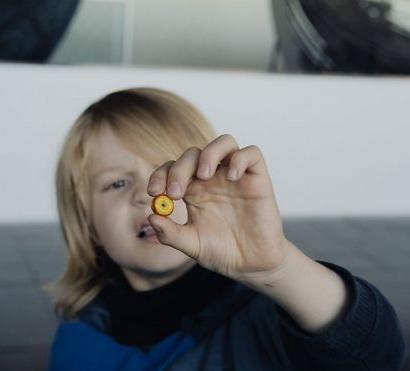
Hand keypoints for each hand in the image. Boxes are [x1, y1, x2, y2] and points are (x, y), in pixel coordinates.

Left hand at [146, 134, 292, 284]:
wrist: (252, 265)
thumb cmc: (222, 252)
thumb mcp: (191, 245)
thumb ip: (170, 234)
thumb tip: (152, 217)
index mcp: (194, 190)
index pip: (172, 168)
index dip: (160, 175)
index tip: (153, 192)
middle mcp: (214, 178)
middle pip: (193, 154)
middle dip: (179, 169)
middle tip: (175, 192)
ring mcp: (236, 176)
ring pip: (224, 142)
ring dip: (209, 153)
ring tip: (203, 175)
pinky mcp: (258, 178)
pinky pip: (252, 153)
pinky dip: (240, 159)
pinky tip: (232, 177)